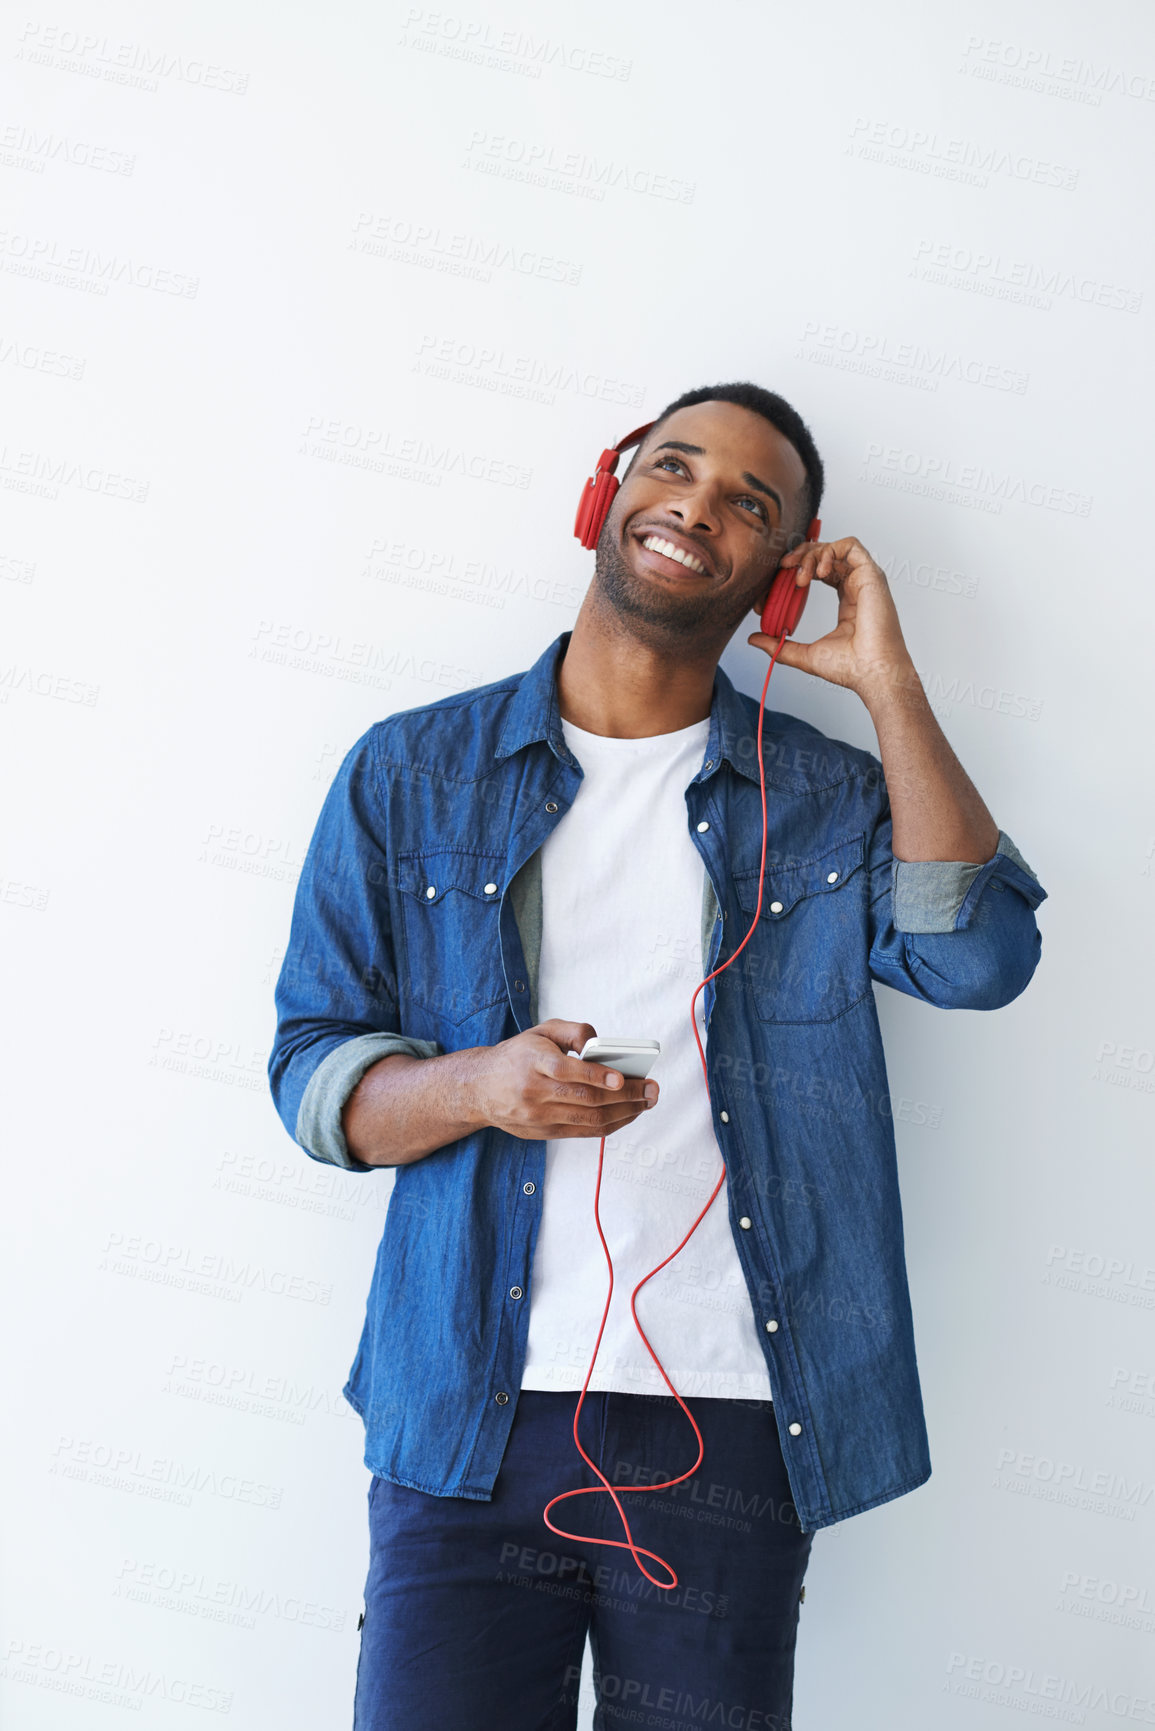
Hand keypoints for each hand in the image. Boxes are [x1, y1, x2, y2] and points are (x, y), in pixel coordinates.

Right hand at [471, 1019, 658, 1141]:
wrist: (480, 1089)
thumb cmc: (517, 1056)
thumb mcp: (541, 1031)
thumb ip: (573, 1031)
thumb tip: (601, 1044)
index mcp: (532, 1062)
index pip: (565, 1071)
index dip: (595, 1075)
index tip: (620, 1076)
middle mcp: (534, 1092)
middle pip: (585, 1099)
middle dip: (625, 1095)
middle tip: (651, 1089)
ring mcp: (539, 1117)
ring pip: (589, 1120)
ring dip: (624, 1112)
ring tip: (646, 1102)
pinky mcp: (544, 1133)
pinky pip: (584, 1133)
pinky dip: (611, 1124)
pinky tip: (628, 1113)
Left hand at [747, 535, 918, 703]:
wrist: (873, 673)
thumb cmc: (851, 667)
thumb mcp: (804, 654)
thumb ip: (779, 645)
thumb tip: (754, 639)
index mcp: (846, 601)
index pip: (820, 572)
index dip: (798, 569)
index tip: (779, 579)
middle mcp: (857, 586)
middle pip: (826, 554)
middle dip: (801, 555)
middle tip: (784, 567)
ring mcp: (865, 579)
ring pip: (835, 547)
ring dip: (812, 554)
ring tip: (801, 577)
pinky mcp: (871, 575)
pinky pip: (850, 546)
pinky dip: (829, 551)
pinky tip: (818, 572)